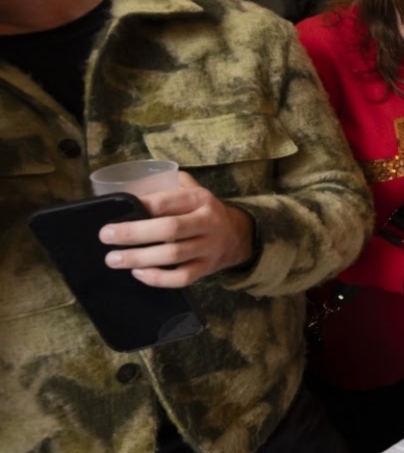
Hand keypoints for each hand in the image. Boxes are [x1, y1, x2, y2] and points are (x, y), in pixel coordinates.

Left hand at [100, 172, 252, 287]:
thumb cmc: (202, 211)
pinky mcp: (206, 268)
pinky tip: (138, 274)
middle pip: (169, 229)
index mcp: (200, 199)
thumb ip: (166, 186)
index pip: (167, 202)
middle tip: (106, 237)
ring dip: (140, 258)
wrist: (237, 235)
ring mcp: (208, 247)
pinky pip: (182, 278)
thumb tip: (128, 191)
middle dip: (134, 233)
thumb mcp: (192, 190)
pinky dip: (158, 278)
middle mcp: (207, 222)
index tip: (116, 210)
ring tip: (113, 259)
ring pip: (173, 255)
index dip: (141, 206)